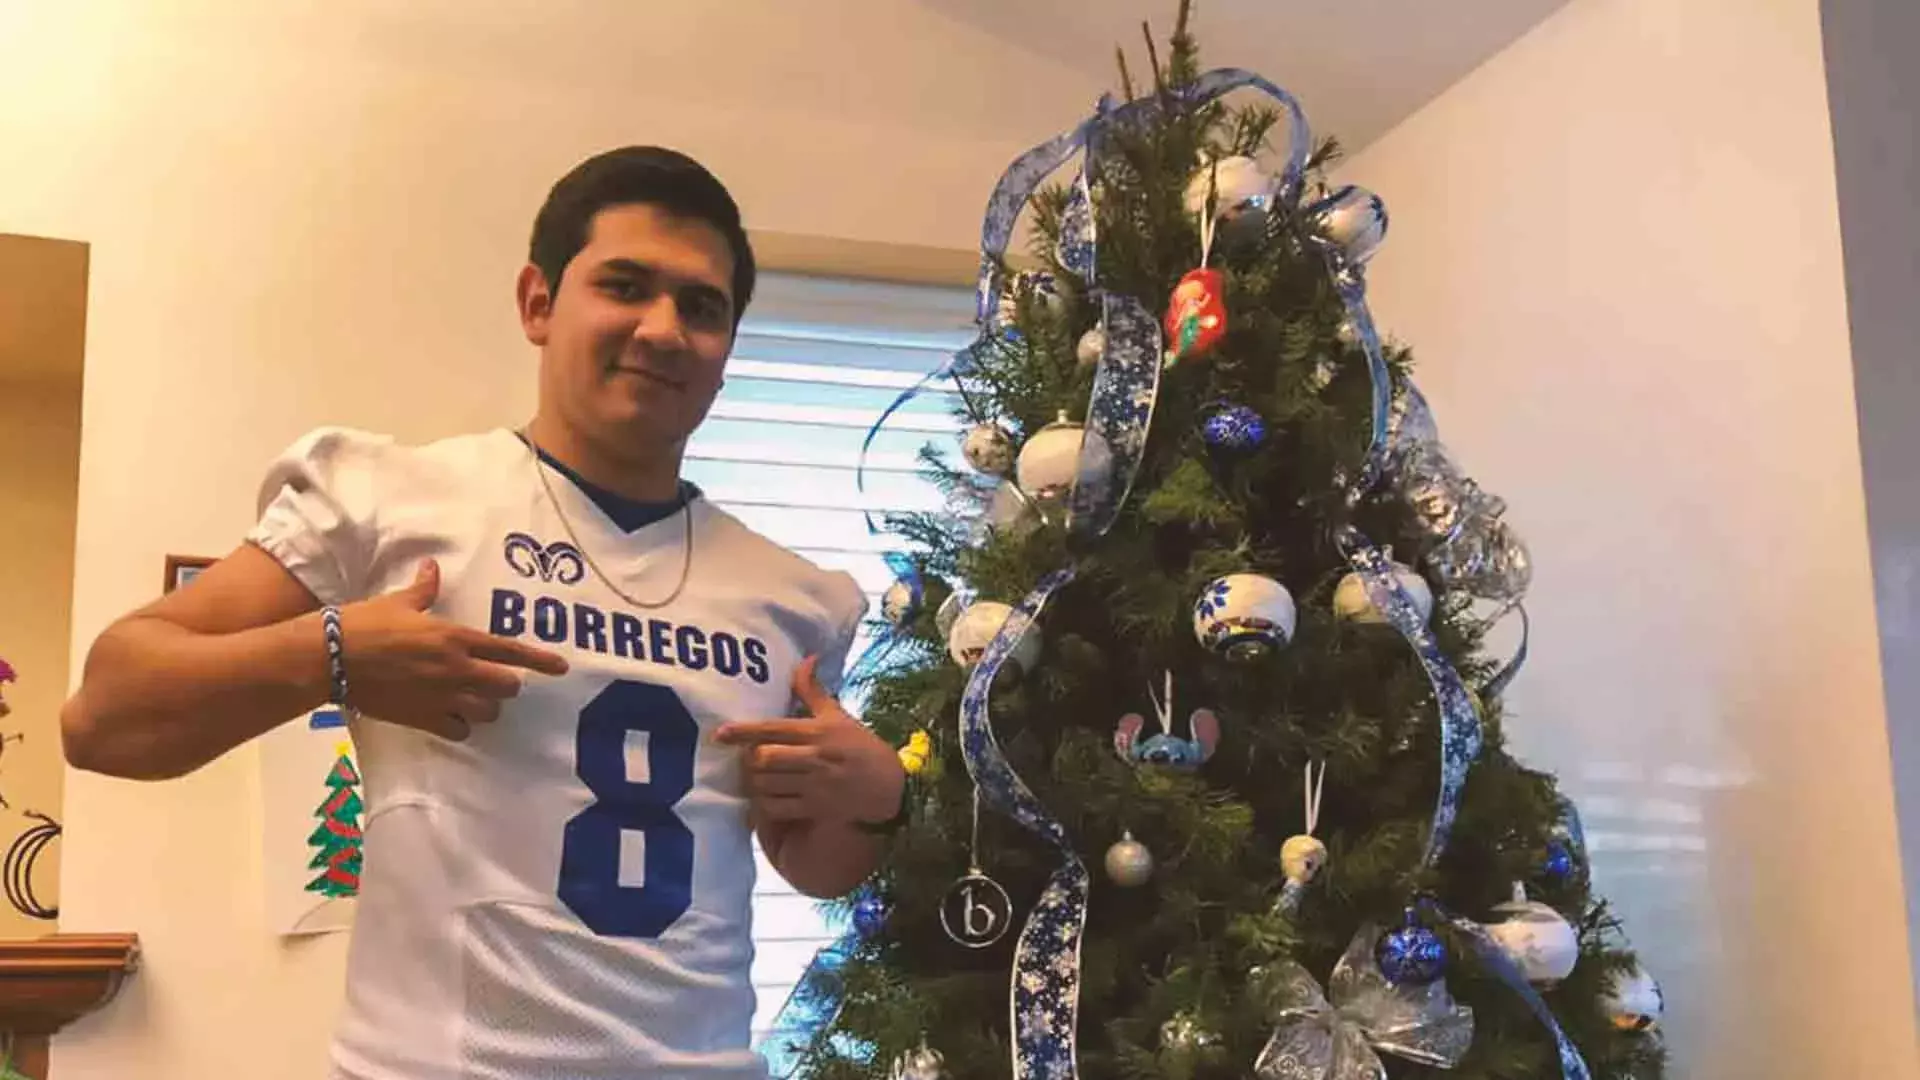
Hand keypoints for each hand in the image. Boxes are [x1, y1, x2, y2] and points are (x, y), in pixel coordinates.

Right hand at [337, 559, 568, 739]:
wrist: (329, 658)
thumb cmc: (364, 623)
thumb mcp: (397, 602)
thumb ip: (424, 590)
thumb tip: (432, 568)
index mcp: (455, 637)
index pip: (509, 651)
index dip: (539, 660)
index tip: (561, 668)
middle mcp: (455, 670)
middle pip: (506, 687)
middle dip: (508, 684)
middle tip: (497, 679)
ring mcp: (441, 697)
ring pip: (487, 712)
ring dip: (487, 706)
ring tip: (476, 699)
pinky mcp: (422, 718)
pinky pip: (459, 731)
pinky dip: (461, 726)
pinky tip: (454, 718)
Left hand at [715, 657, 905, 825]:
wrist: (891, 786)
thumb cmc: (861, 747)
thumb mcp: (838, 716)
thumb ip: (813, 691)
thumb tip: (806, 658)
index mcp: (817, 732)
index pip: (773, 729)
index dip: (743, 732)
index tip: (720, 733)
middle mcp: (814, 758)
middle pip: (764, 758)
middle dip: (749, 760)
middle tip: (745, 759)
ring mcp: (815, 786)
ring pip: (767, 785)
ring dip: (753, 783)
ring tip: (753, 779)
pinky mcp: (815, 809)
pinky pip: (777, 809)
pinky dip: (763, 806)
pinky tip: (764, 800)